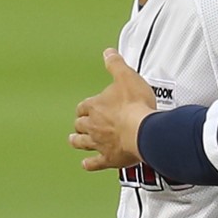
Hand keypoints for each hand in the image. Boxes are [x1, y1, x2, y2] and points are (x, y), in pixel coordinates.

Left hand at [69, 49, 156, 170]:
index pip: (83, 106)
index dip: (84, 107)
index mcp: (95, 106)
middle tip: (77, 125)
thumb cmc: (136, 105)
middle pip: (80, 125)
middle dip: (78, 124)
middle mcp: (94, 126)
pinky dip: (90, 164)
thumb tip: (108, 53)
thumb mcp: (126, 77)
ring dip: (77, 142)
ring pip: (82, 143)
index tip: (85, 108)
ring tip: (73, 142)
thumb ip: (116, 65)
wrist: (144, 131)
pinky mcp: (109, 158)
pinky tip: (86, 164)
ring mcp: (100, 143)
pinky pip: (96, 163)